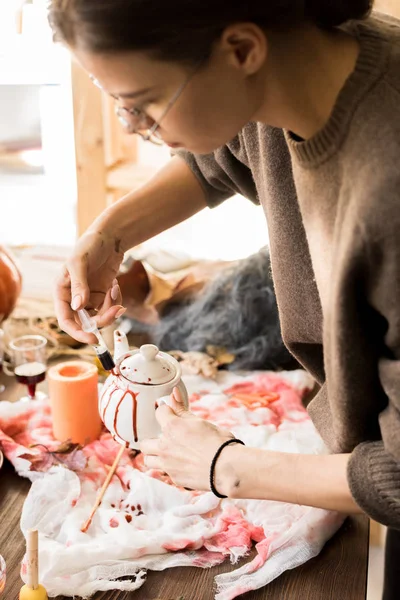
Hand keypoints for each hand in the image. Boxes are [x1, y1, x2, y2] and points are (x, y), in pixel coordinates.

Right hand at [54, 229, 125, 343]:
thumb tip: (78, 307)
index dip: (77, 332)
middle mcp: (74, 298)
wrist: (109, 238)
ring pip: (100, 318)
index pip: (65, 319)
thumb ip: (78, 285)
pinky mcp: (102, 296)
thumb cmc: (89, 245)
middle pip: (85, 323)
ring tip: (115, 289)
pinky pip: (110, 308)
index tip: (92, 338)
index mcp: (61, 292)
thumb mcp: (79, 263)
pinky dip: (116, 301)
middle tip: (116, 310)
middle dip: (102, 320)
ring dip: (111, 309)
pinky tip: (115, 286)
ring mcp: (89, 298)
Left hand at [140, 388, 233, 491]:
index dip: (165, 412)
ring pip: (148, 460)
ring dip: (155, 456)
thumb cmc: (218, 442)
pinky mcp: (174, 478)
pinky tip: (182, 465)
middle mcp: (165, 446)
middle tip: (165, 438)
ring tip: (168, 453)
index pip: (159, 413)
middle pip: (145, 443)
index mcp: (172, 427)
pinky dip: (169, 468)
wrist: (227, 468)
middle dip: (152, 439)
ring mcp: (168, 464)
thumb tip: (173, 393)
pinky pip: (164, 472)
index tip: (171, 414)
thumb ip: (182, 409)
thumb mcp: (200, 421)